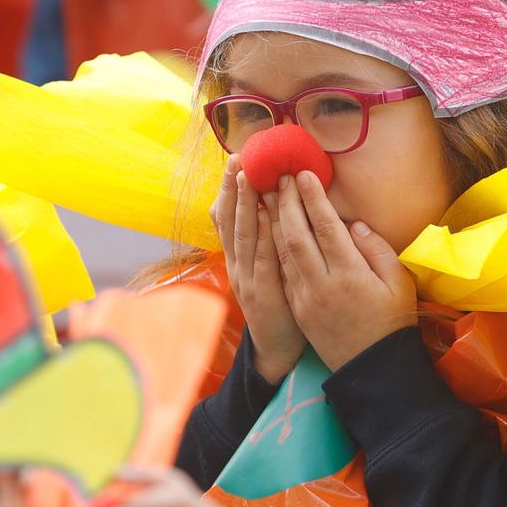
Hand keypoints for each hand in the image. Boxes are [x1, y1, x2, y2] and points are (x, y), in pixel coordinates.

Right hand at [210, 157, 303, 382]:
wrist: (277, 349)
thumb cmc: (279, 303)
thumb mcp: (266, 269)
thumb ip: (266, 240)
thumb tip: (271, 206)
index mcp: (238, 257)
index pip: (227, 218)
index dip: (229, 189)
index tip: (235, 160)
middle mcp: (237, 264)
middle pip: (230, 220)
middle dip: (233, 187)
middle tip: (237, 156)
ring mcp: (246, 279)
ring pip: (243, 235)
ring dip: (245, 204)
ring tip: (248, 175)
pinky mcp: (262, 293)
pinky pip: (261, 259)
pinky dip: (262, 235)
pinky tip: (266, 214)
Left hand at [271, 171, 416, 370]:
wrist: (372, 367)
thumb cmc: (393, 320)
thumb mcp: (398, 282)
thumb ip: (376, 249)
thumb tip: (353, 224)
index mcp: (350, 274)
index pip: (326, 227)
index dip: (313, 198)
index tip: (304, 174)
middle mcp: (323, 284)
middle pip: (297, 236)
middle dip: (286, 203)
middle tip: (280, 176)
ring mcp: (305, 298)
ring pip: (283, 253)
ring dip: (273, 222)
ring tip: (266, 195)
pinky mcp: (298, 308)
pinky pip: (281, 272)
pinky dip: (272, 248)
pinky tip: (268, 230)